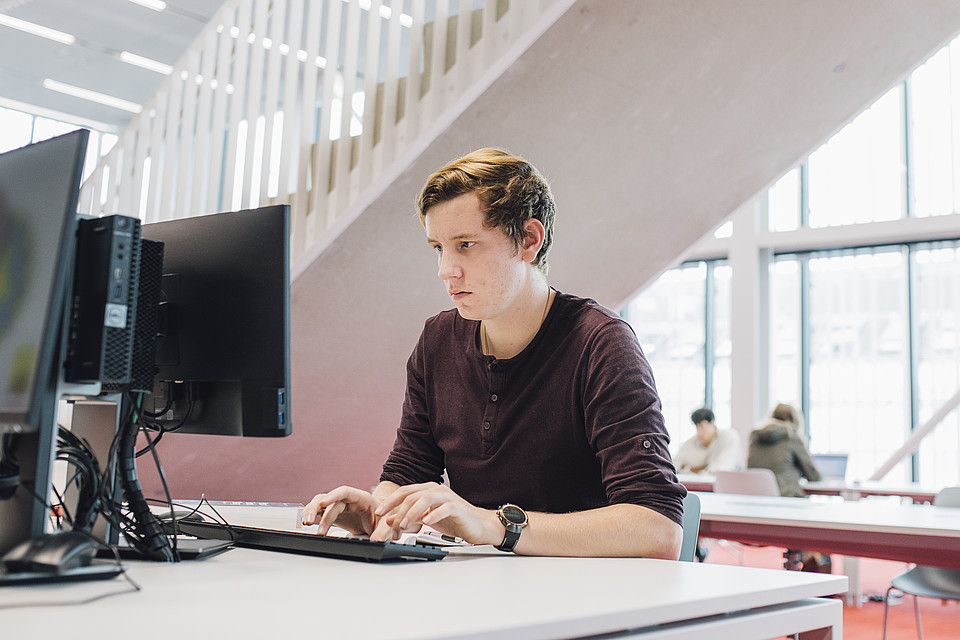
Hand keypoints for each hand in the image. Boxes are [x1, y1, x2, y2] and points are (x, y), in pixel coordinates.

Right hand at [301, 486, 377, 535]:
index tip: (324, 503)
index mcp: (361, 498)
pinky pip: (319, 510)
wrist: (379, 521)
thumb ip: (382, 532)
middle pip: (329, 498)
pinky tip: (306, 521)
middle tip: (310, 522)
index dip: (333, 496)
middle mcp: (348, 499)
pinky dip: (312, 514)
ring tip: (306, 522)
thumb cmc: (383, 519)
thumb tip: (376, 540)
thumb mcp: (386, 525)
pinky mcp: (333, 513)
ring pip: (321, 503)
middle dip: (318, 509)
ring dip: (311, 511)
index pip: (345, 492)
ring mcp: (339, 505)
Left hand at [370, 482, 499, 544]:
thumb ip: (408, 517)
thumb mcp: (425, 519)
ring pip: (425, 499)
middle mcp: (436, 489)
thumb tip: (388, 520)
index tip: (379, 513)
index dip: (390, 502)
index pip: (404, 492)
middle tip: (393, 528)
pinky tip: (426, 523)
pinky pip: (443, 508)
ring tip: (404, 526)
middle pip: (412, 496)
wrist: (477, 525)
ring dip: (412, 513)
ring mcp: (447, 497)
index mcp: (427, 490)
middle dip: (399, 513)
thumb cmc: (453, 520)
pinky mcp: (457, 507)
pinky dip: (433, 515)